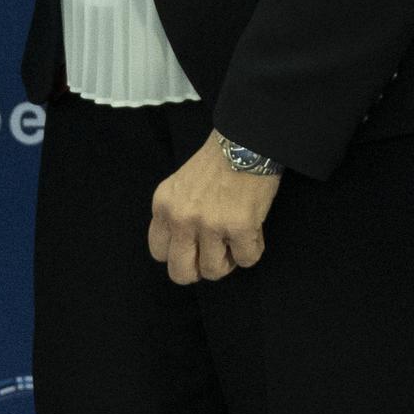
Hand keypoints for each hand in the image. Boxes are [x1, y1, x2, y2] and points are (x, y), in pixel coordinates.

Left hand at [147, 137, 280, 284]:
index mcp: (163, 206)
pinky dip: (252, 250)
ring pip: (214, 271)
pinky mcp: (239, 226)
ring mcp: (210, 224)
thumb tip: (188, 248)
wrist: (246, 140)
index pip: (159, 253)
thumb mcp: (180, 185)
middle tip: (215, 257)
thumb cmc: (217, 161)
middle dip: (199, 270)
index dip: (180, 255)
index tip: (194, 248)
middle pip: (180, 273)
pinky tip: (253, 231)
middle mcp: (181, 218)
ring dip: (229, 261)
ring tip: (236, 241)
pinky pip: (247, 259)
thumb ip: (176, 213)